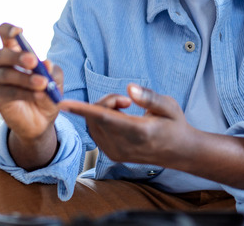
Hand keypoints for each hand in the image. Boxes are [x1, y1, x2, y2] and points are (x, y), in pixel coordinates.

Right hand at [0, 23, 63, 168]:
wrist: (41, 121)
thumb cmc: (46, 93)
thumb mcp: (55, 80)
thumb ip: (52, 72)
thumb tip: (47, 64)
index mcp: (15, 51)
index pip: (5, 34)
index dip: (8, 30)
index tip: (18, 31)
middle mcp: (2, 63)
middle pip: (3, 54)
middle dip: (18, 57)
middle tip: (34, 62)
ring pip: (7, 74)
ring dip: (26, 78)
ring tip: (42, 83)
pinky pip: (9, 91)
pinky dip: (25, 92)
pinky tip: (39, 94)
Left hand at [59, 84, 193, 167]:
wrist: (180, 152)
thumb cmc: (174, 124)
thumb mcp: (169, 106)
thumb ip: (149, 97)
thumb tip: (130, 88)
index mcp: (139, 132)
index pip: (105, 118)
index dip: (83, 109)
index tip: (63, 103)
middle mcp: (124, 146)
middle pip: (97, 117)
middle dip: (105, 101)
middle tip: (126, 100)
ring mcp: (116, 153)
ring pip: (93, 124)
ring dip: (102, 110)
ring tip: (125, 108)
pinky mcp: (112, 155)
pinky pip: (96, 132)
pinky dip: (101, 120)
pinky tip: (119, 118)